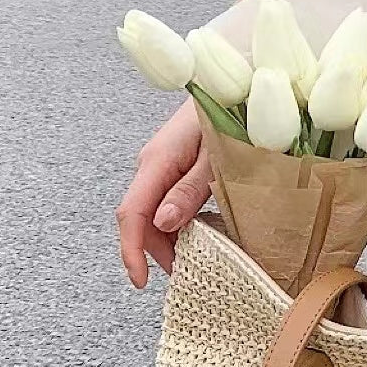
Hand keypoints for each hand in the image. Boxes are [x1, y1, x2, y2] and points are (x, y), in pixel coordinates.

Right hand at [116, 98, 212, 287]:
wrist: (234, 84)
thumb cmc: (231, 116)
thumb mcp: (217, 158)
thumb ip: (189, 191)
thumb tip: (164, 224)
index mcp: (157, 162)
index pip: (131, 214)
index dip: (132, 252)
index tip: (141, 282)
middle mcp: (152, 165)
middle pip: (141, 221)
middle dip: (156, 253)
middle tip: (186, 274)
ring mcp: (161, 167)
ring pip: (152, 216)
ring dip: (168, 242)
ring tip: (195, 259)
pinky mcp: (173, 168)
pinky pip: (165, 204)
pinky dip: (177, 227)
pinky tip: (198, 235)